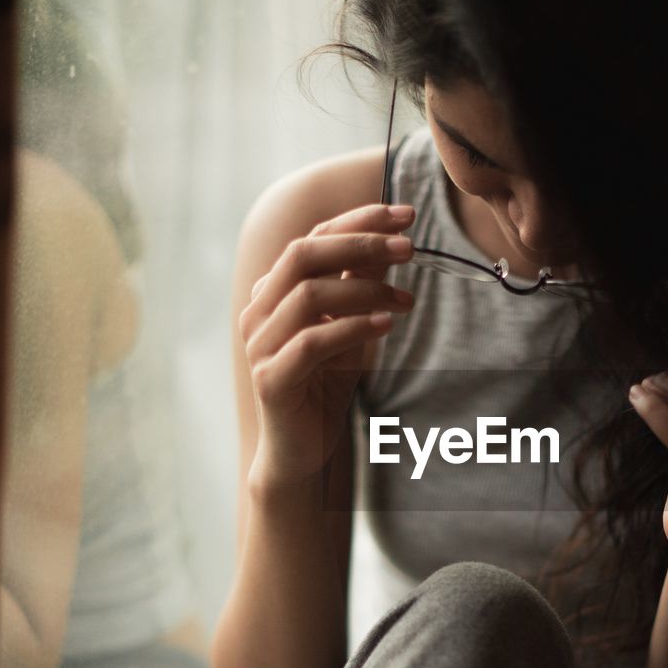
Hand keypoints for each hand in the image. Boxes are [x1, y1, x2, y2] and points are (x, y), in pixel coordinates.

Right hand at [239, 203, 415, 483]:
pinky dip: (353, 328)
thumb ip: (362, 287)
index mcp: (273, 292)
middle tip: (409, 246)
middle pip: (303, 254)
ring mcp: (260, 345)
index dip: (359, 221)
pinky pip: (312, 343)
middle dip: (360, 243)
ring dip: (365, 290)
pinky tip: (387, 325)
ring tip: (407, 301)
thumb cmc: (325, 386)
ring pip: (309, 296)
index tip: (406, 215)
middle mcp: (259, 312)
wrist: (301, 451)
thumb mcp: (352, 328)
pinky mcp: (272, 380)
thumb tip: (393, 243)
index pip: (313, 239)